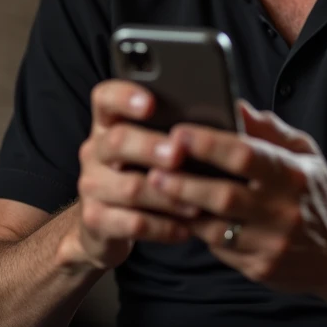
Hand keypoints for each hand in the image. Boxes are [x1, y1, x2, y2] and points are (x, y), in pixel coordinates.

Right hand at [73, 80, 198, 270]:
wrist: (111, 226)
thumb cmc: (148, 172)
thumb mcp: (159, 146)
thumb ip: (186, 127)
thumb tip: (234, 111)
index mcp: (110, 123)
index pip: (106, 97)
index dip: (125, 96)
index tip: (151, 103)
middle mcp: (95, 150)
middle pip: (117, 141)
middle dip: (150, 147)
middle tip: (179, 154)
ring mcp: (91, 185)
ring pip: (129, 188)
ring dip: (167, 196)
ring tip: (198, 203)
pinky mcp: (96, 220)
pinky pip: (132, 224)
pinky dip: (163, 228)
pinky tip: (186, 229)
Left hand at [150, 102, 326, 298]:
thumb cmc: (314, 194)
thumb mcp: (303, 153)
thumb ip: (268, 128)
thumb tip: (235, 103)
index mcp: (293, 174)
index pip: (245, 155)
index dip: (208, 144)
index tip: (178, 132)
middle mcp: (283, 210)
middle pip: (223, 195)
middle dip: (184, 180)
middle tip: (154, 166)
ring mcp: (272, 244)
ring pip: (216, 228)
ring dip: (183, 209)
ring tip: (157, 190)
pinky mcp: (260, 270)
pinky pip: (220, 250)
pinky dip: (198, 232)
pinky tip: (179, 216)